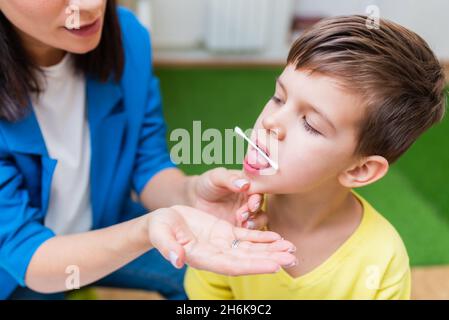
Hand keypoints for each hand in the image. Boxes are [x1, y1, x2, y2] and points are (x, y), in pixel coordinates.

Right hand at [148, 205, 296, 274]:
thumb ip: (167, 246)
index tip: (273, 266)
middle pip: (247, 260)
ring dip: (271, 249)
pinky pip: (246, 237)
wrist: (161, 222)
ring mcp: (222, 244)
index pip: (231, 265)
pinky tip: (278, 237)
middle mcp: (216, 254)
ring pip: (250, 249)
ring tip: (291, 248)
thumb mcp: (160, 233)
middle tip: (292, 257)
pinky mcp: (225, 233)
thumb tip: (177, 259)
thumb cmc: (158, 228)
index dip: (253, 266)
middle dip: (270, 259)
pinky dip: (263, 238)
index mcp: (202, 257)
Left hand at [191, 167, 266, 228]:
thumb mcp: (216, 177)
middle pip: (260, 206)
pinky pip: (250, 230)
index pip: (259, 190)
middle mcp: (250, 199)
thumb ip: (229, 179)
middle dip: (254, 211)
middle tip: (241, 215)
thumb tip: (245, 184)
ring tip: (244, 225)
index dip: (257, 198)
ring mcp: (246, 213)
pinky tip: (241, 231)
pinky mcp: (241, 225)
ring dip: (255, 222)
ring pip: (260, 219)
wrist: (195, 199)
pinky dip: (249, 232)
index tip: (252, 204)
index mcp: (248, 185)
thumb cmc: (207, 183)